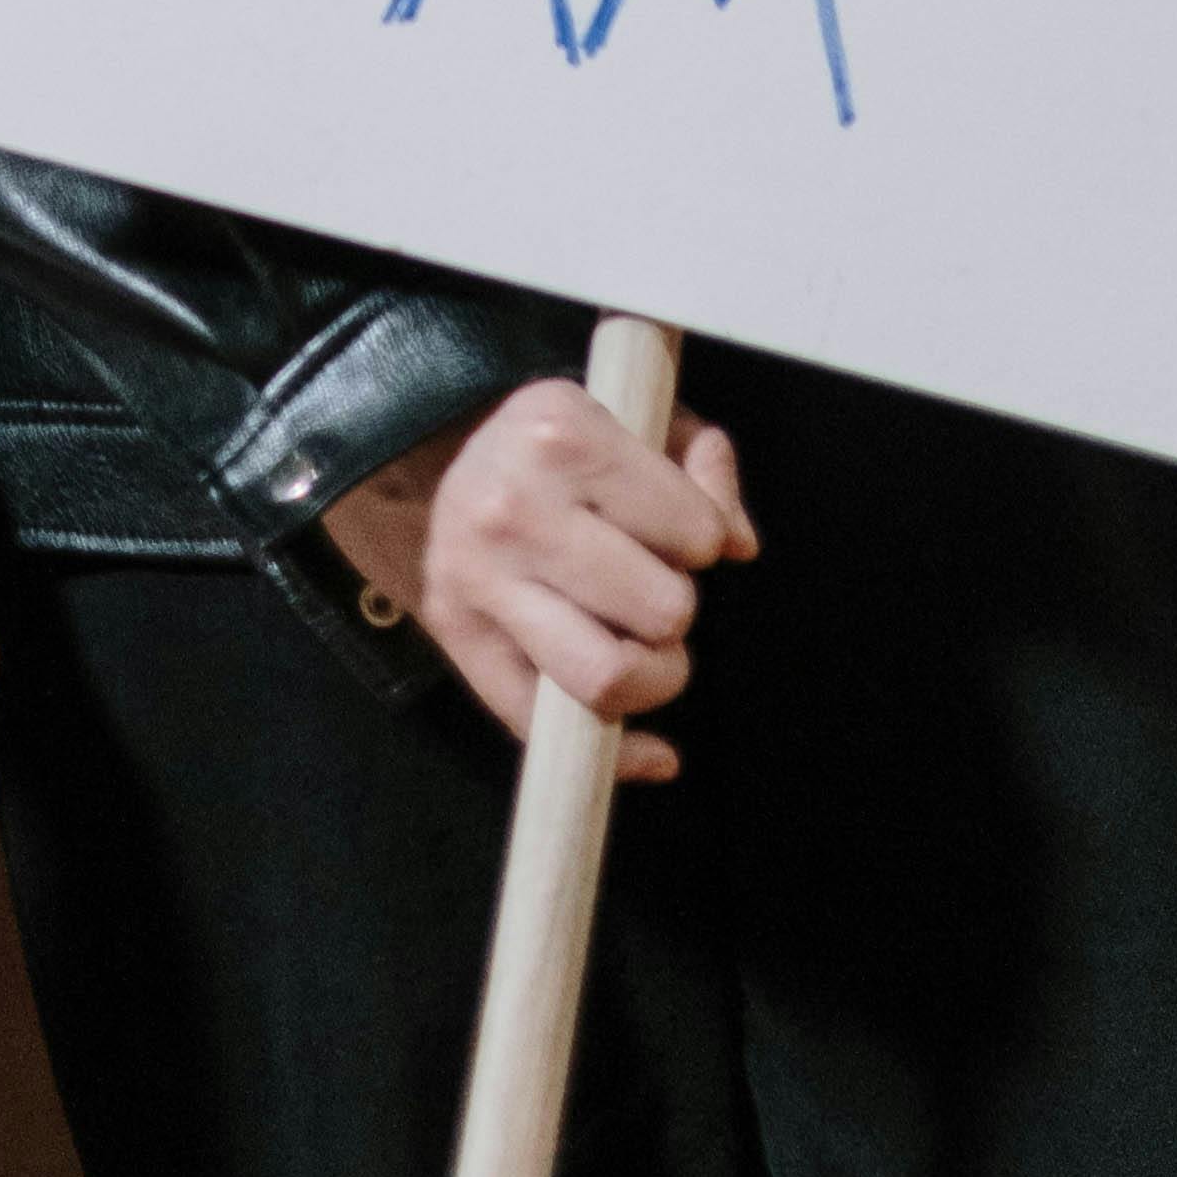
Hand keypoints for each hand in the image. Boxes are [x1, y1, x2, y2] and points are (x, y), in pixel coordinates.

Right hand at [324, 377, 755, 786]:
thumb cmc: (559, 450)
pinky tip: (652, 749)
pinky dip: (622, 755)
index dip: (702, 540)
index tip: (671, 528)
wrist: (436, 457)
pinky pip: (549, 729)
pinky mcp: (458, 636)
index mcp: (563, 433)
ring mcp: (480, 578)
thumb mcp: (633, 421)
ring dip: (651, 677)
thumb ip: (700, 472)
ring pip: (612, 677)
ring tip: (638, 644)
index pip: (698, 533)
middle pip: (665, 611)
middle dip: (676, 609)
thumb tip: (740, 545)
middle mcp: (514, 506)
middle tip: (650, 587)